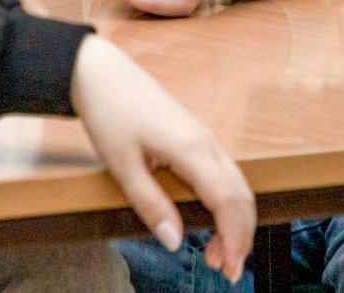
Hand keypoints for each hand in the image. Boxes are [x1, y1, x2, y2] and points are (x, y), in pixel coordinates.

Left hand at [70, 36, 253, 281]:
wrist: (101, 72)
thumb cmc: (110, 112)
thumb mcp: (123, 165)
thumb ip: (151, 205)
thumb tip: (176, 241)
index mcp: (193, 149)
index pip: (229, 202)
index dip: (235, 239)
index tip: (229, 270)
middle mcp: (207, 142)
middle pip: (242, 195)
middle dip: (241, 236)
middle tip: (226, 270)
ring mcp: (204, 137)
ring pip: (236, 184)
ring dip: (234, 220)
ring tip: (216, 252)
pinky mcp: (195, 137)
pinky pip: (222, 174)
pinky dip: (225, 202)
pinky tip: (208, 219)